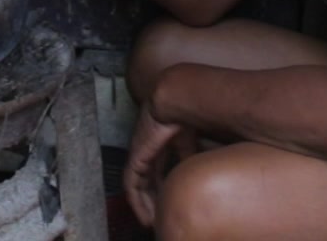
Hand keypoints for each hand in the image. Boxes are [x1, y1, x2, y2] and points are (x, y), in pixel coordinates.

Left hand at [122, 101, 194, 227]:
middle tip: (159, 220)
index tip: (168, 204)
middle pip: (146, 182)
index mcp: (158, 145)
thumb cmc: (183, 115)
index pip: (156, 173)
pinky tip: (144, 216)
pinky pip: (131, 186)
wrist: (176, 102)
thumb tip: (194, 176)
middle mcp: (145, 152)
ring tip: (152, 223)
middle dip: (153, 201)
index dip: (161, 189)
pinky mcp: (135, 159)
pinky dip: (136, 203)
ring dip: (144, 206)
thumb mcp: (188, 143)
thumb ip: (188, 158)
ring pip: (136, 187)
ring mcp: (138, 155)